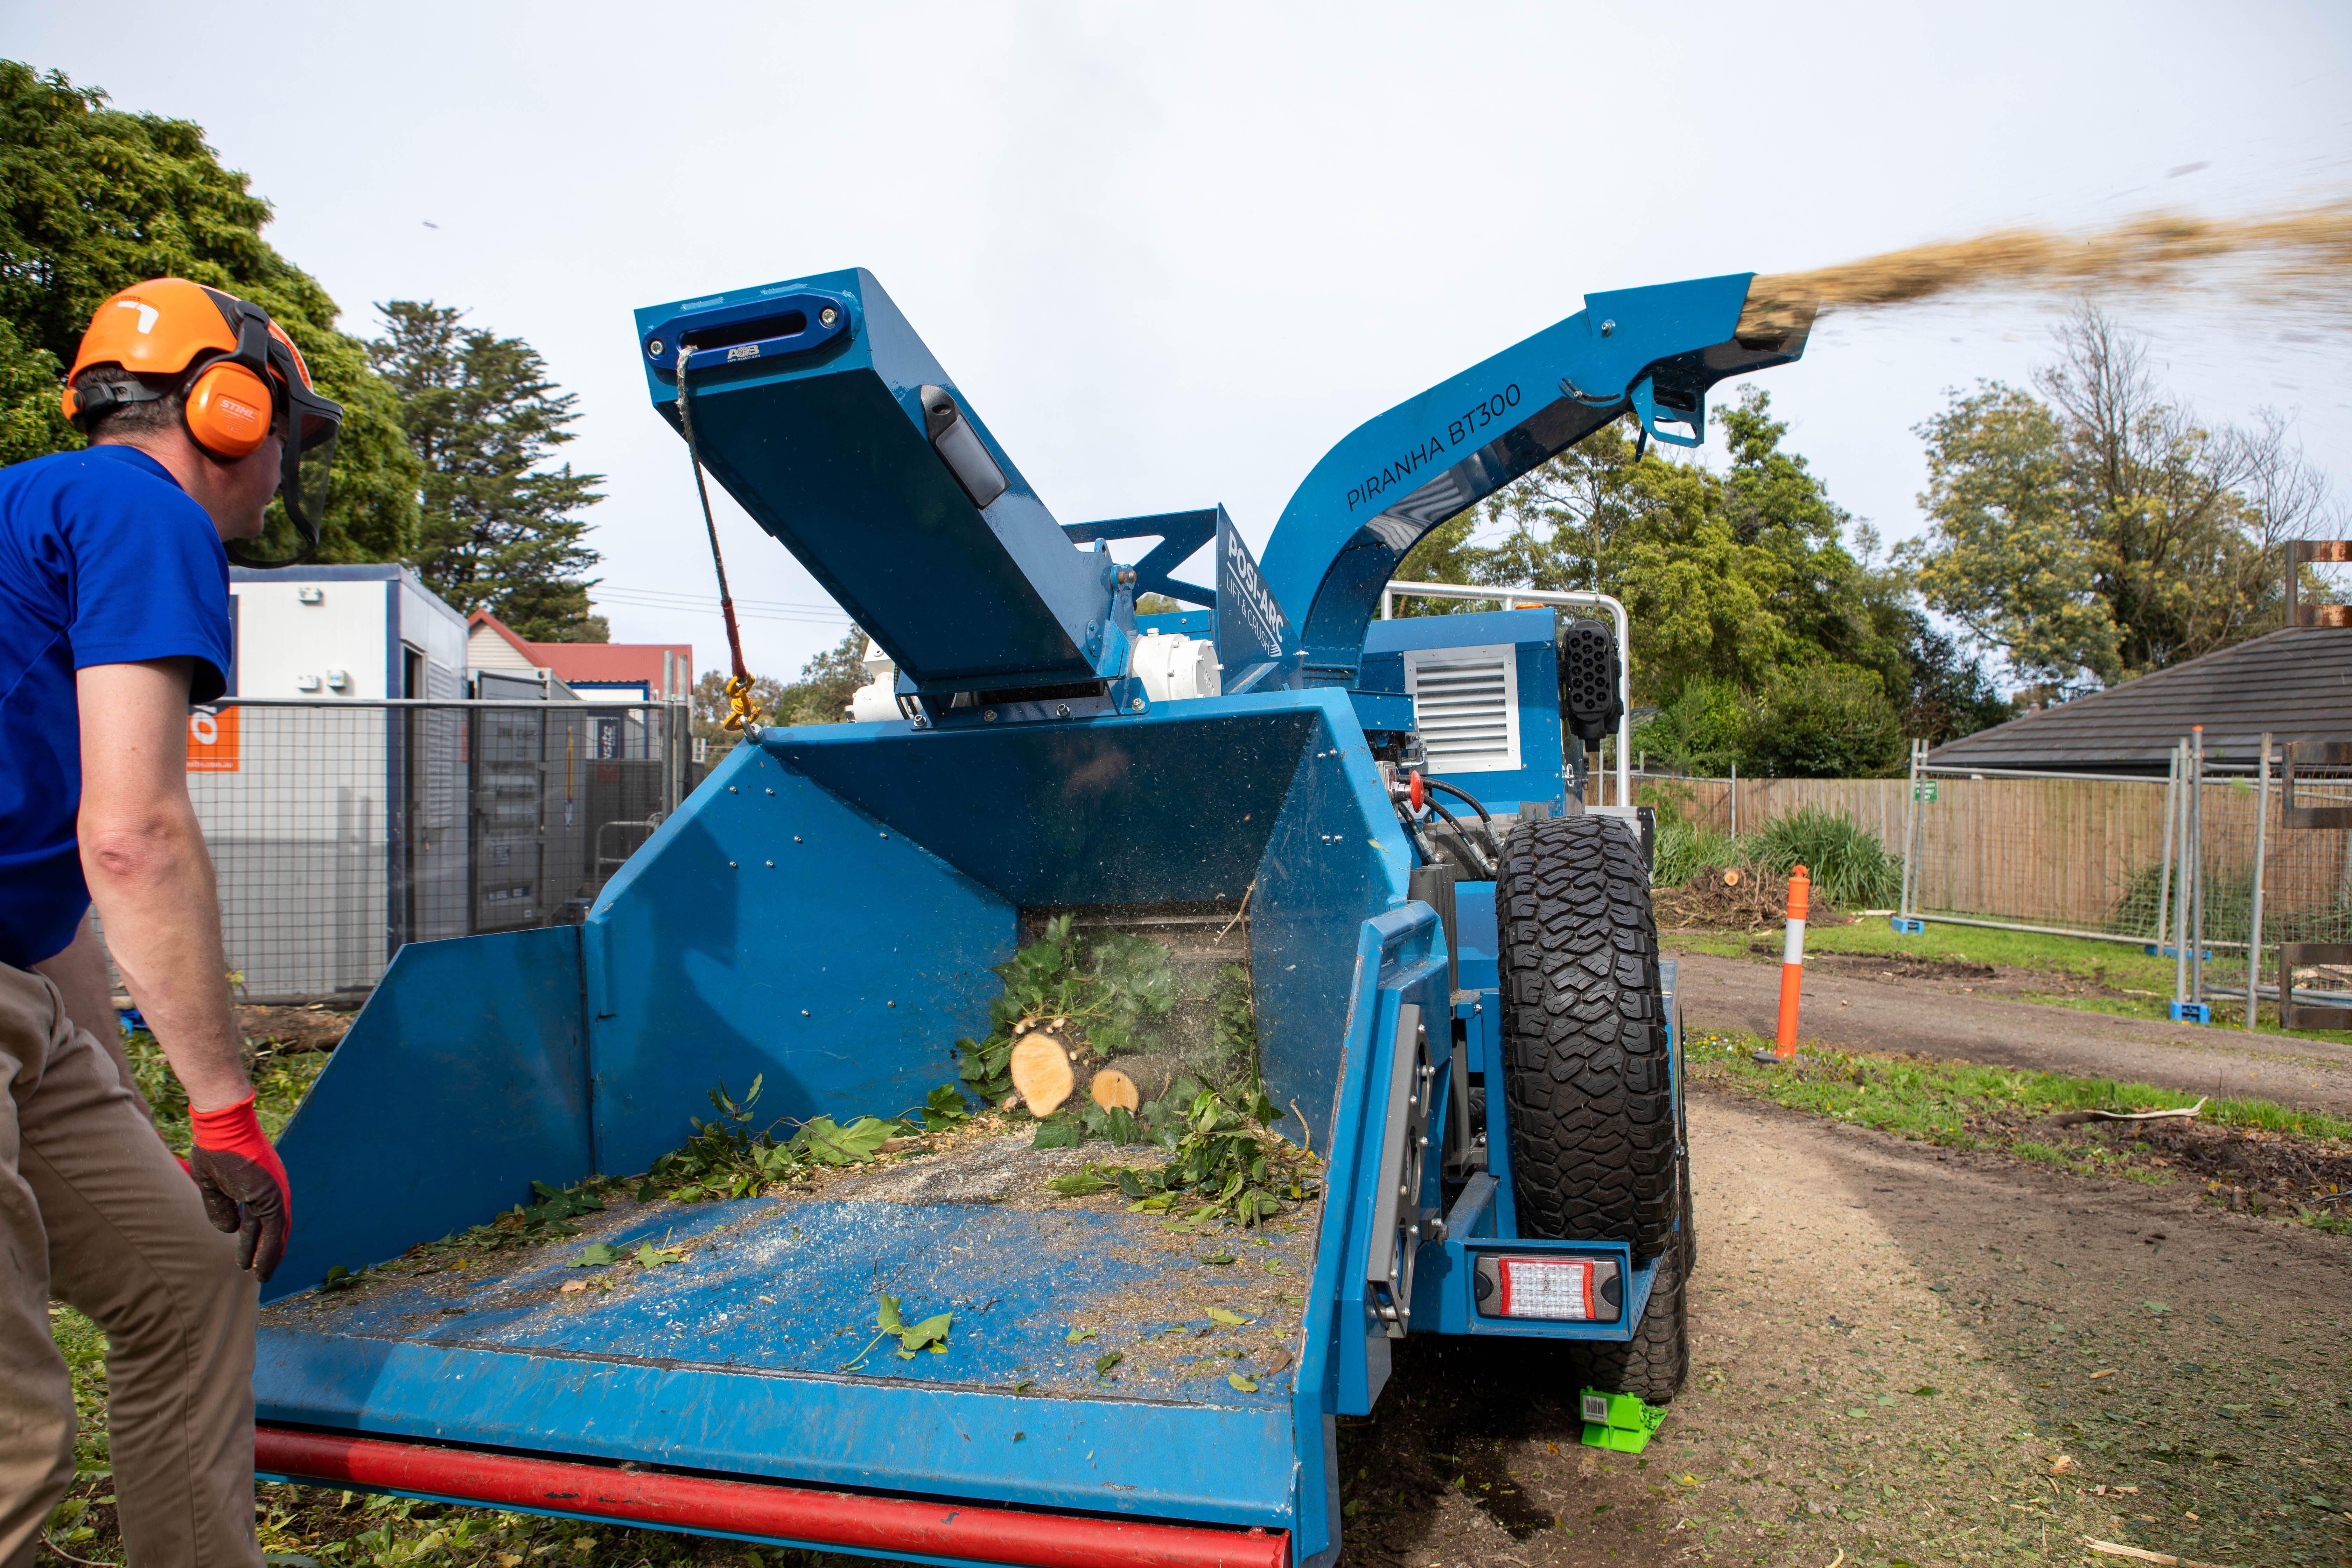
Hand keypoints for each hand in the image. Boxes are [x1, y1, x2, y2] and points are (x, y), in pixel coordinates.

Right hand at [187, 1095, 291, 1279]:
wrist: (221, 1126)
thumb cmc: (215, 1149)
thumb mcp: (212, 1185)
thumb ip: (221, 1208)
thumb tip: (228, 1230)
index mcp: (259, 1185)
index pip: (263, 1217)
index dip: (259, 1237)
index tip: (253, 1254)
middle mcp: (271, 1189)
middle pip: (272, 1227)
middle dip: (267, 1250)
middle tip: (261, 1271)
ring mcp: (273, 1192)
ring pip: (275, 1232)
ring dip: (268, 1255)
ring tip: (261, 1275)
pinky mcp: (271, 1195)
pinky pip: (273, 1228)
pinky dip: (269, 1249)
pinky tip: (261, 1266)